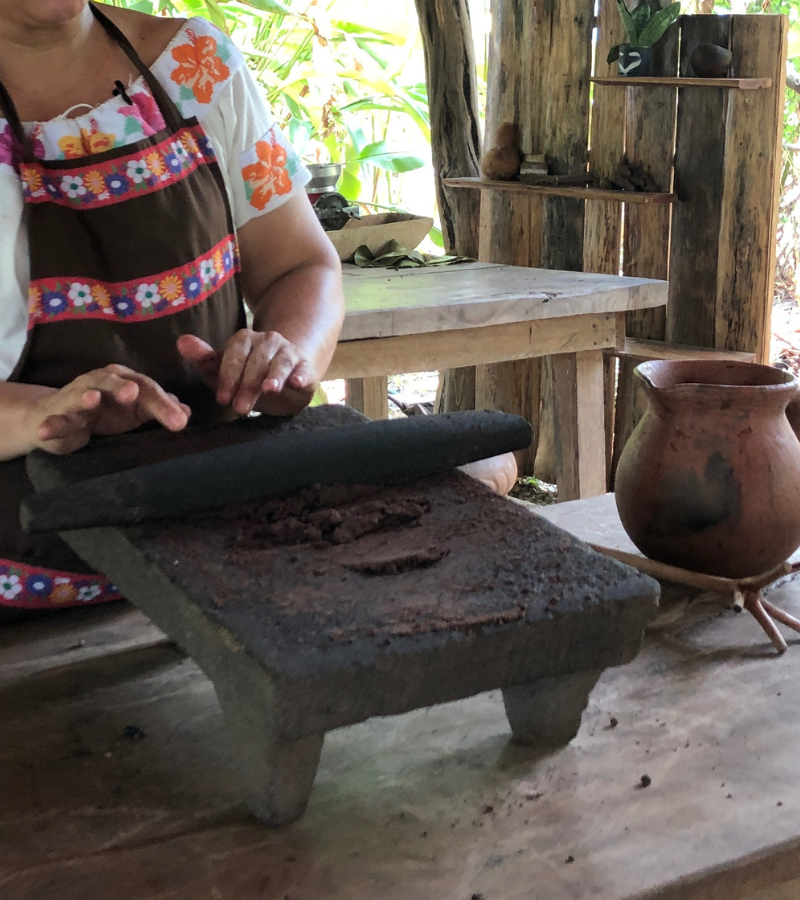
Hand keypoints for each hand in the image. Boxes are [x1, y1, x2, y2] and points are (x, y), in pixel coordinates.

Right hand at [33, 364, 189, 454]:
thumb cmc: (106, 411)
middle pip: (115, 383)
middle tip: (134, 394)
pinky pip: (55, 420)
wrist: (61, 417)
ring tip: (92, 399)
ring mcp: (76, 396)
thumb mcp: (137, 411)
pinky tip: (44, 431)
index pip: (148, 389)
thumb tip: (187, 412)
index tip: (180, 422)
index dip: (164, 404)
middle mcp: (100, 382)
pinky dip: (50, 425)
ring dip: (86, 397)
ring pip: (82, 394)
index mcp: (125, 380)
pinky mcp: (57, 414)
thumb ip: (160, 409)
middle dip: (123, 388)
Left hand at [177, 331, 317, 416]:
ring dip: (274, 376)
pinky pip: (304, 369)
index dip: (228, 375)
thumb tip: (181, 341)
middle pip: (257, 361)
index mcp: (245, 339)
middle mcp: (269, 341)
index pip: (235, 353)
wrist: (286, 379)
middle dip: (247, 384)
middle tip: (239, 408)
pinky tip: (297, 382)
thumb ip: (205, 359)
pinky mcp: (305, 367)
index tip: (222, 398)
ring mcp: (289, 352)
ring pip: (281, 362)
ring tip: (269, 389)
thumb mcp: (225, 371)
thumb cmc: (250, 376)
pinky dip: (301, 375)